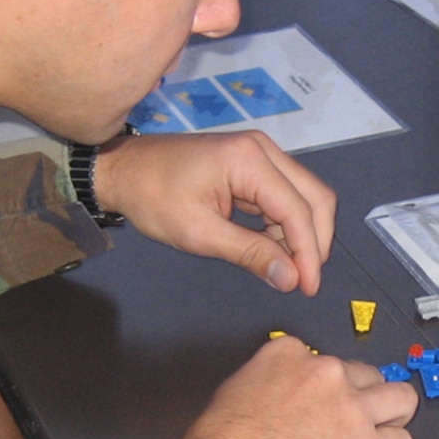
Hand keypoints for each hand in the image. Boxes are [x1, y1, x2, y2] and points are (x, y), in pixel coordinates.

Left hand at [91, 131, 336, 294]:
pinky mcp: (253, 164)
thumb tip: (290, 279)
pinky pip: (284, 195)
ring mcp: (260, 154)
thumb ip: (249, 254)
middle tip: (304, 281)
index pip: (297, 209)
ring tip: (288, 270)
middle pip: (314, 196)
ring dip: (302, 234)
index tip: (308, 288)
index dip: (308, 252)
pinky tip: (275, 250)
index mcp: (249, 160)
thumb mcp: (199, 233)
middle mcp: (263, 150)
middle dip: (315, 241)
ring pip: (304, 196)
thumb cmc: (152, 198)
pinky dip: (286, 224)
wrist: (123, 169)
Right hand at [170, 337, 417, 438]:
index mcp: (288, 355)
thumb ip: (263, 384)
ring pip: (401, 398)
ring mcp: (351, 406)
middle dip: (360, 397)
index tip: (316, 403)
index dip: (322, 385)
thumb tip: (272, 396)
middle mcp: (325, 372)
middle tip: (347, 423)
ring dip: (393, 415)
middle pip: (365, 375)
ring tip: (382, 433)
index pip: (322, 358)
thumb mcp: (232, 394)